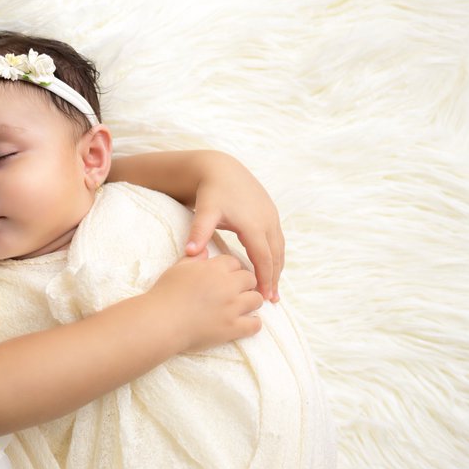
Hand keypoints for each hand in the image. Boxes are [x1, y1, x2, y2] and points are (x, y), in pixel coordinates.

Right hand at [150, 252, 263, 352]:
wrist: (160, 322)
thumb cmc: (164, 294)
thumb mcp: (177, 269)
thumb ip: (194, 259)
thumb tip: (205, 251)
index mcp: (213, 269)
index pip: (234, 262)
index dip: (231, 270)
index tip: (226, 277)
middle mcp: (227, 286)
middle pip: (250, 279)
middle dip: (244, 284)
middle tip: (235, 292)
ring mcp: (232, 307)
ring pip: (256, 299)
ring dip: (251, 301)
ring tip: (242, 307)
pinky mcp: (233, 328)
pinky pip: (255, 324)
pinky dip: (253, 323)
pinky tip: (245, 323)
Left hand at [183, 153, 284, 301]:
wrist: (220, 168)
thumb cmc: (211, 191)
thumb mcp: (205, 211)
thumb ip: (198, 233)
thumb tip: (189, 254)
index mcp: (253, 224)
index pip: (263, 258)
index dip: (265, 278)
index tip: (264, 297)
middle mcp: (267, 221)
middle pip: (276, 256)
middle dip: (275, 278)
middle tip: (272, 300)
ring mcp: (271, 216)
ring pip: (279, 248)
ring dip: (277, 268)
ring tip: (273, 288)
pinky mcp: (270, 212)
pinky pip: (277, 239)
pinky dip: (276, 255)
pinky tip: (270, 265)